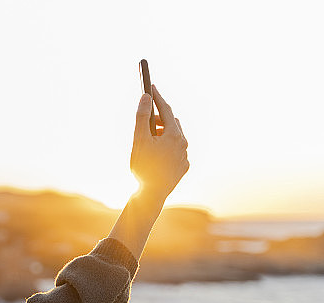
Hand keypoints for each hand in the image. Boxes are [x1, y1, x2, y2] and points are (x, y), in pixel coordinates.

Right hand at [129, 85, 188, 200]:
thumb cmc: (143, 167)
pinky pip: (176, 151)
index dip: (157, 97)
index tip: (151, 86)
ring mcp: (185, 156)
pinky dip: (167, 148)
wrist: (152, 194)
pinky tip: (157, 156)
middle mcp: (183, 143)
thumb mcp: (139, 140)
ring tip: (150, 141)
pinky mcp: (184, 167)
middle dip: (159, 118)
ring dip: (163, 134)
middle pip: (171, 122)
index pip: (165, 109)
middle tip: (146, 121)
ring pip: (175, 137)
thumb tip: (146, 98)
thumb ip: (142, 117)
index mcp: (174, 135)